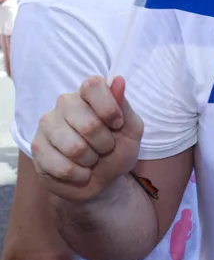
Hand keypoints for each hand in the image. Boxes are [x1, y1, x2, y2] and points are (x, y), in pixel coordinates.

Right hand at [31, 75, 143, 202]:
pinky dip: (79, 175)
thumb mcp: (131, 130)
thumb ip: (125, 107)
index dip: (109, 108)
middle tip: (105, 147)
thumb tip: (118, 80)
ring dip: (91, 160)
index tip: (117, 124)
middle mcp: (65, 103)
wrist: (100, 179)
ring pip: (74, 148)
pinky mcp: (37, 147)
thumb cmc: (117, 149)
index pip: (93, 85)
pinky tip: (80, 170)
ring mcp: (47, 124)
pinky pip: (62, 167)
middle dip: (105, 143)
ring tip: (91, 158)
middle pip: (89, 123)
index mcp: (88, 93)